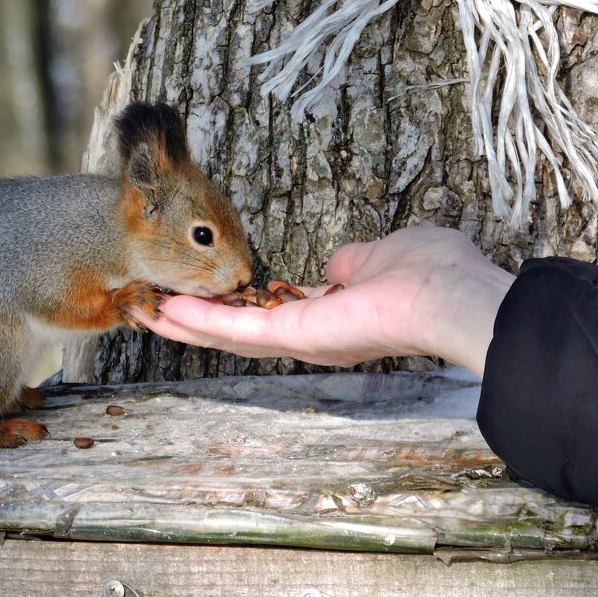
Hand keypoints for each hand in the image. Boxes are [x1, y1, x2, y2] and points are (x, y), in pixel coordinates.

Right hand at [135, 226, 514, 376]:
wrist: (452, 296)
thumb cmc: (432, 272)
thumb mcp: (383, 254)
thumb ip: (353, 262)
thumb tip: (339, 265)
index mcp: (330, 316)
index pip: (270, 314)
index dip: (234, 305)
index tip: (203, 293)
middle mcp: (310, 337)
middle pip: (238, 333)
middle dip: (196, 322)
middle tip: (153, 310)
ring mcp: (300, 341)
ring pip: (229, 337)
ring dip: (186, 325)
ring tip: (145, 312)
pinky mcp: (294, 338)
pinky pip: (237, 332)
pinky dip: (200, 322)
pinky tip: (165, 312)